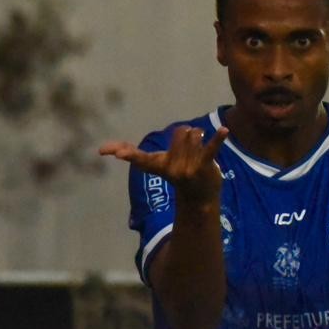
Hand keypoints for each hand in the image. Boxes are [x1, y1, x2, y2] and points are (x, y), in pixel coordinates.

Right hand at [99, 125, 229, 203]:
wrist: (200, 198)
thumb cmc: (175, 174)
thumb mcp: (153, 163)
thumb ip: (131, 154)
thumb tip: (103, 149)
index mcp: (158, 165)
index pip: (139, 157)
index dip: (127, 154)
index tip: (115, 153)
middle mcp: (171, 168)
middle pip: (180, 131)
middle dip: (187, 134)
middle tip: (189, 149)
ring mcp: (188, 168)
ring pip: (194, 134)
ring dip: (200, 138)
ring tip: (199, 153)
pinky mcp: (204, 167)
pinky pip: (211, 149)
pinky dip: (218, 139)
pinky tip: (224, 131)